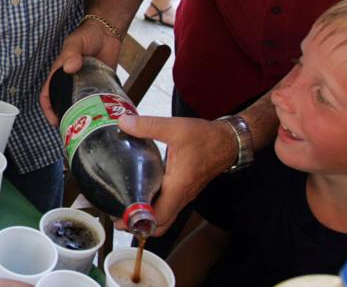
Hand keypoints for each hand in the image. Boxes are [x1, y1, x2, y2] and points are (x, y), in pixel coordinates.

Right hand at [40, 21, 120, 124]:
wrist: (108, 31)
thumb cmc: (87, 34)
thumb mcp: (75, 42)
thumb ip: (72, 52)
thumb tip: (69, 67)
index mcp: (59, 74)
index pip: (47, 95)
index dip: (48, 109)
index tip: (55, 121)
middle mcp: (71, 82)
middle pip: (63, 104)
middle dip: (65, 118)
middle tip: (73, 130)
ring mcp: (86, 85)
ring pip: (80, 106)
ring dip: (82, 117)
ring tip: (88, 128)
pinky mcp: (100, 86)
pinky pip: (97, 101)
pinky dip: (99, 110)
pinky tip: (103, 118)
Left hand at [115, 114, 236, 235]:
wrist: (227, 141)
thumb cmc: (205, 138)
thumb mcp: (174, 128)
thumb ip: (147, 125)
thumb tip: (123, 122)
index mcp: (178, 187)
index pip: (158, 217)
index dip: (137, 222)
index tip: (118, 218)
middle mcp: (182, 196)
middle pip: (160, 224)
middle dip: (138, 225)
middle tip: (118, 215)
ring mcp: (185, 195)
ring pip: (165, 217)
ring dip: (146, 217)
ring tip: (125, 205)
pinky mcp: (185, 190)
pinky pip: (169, 206)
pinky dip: (154, 207)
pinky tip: (141, 192)